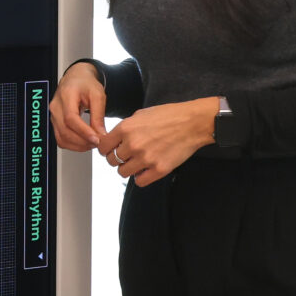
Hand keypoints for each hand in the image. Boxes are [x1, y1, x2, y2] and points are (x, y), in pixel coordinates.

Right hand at [50, 62, 108, 152]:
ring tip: (92, 143)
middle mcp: (56, 106)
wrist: (77, 79)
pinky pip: (61, 139)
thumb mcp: (97, 95)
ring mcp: (53, 115)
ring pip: (61, 138)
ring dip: (78, 145)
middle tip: (98, 142)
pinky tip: (84, 143)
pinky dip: (72, 145)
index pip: (71, 118)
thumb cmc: (86, 84)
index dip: (83, 131)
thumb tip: (101, 134)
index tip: (96, 139)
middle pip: (65, 130)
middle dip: (83, 141)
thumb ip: (99, 115)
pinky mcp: (55, 123)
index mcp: (66, 95)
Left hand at [96, 97, 217, 187]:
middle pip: (111, 161)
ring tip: (137, 163)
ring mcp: (146, 158)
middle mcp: (133, 144)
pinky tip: (145, 170)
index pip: (103, 146)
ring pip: (123, 172)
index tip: (110, 150)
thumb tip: (114, 139)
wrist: (193, 123)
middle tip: (126, 156)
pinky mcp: (159, 169)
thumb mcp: (141, 114)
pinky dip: (140, 177)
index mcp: (126, 128)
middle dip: (117, 159)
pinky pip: (139, 181)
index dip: (106, 149)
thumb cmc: (169, 115)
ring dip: (128, 168)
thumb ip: (125, 127)